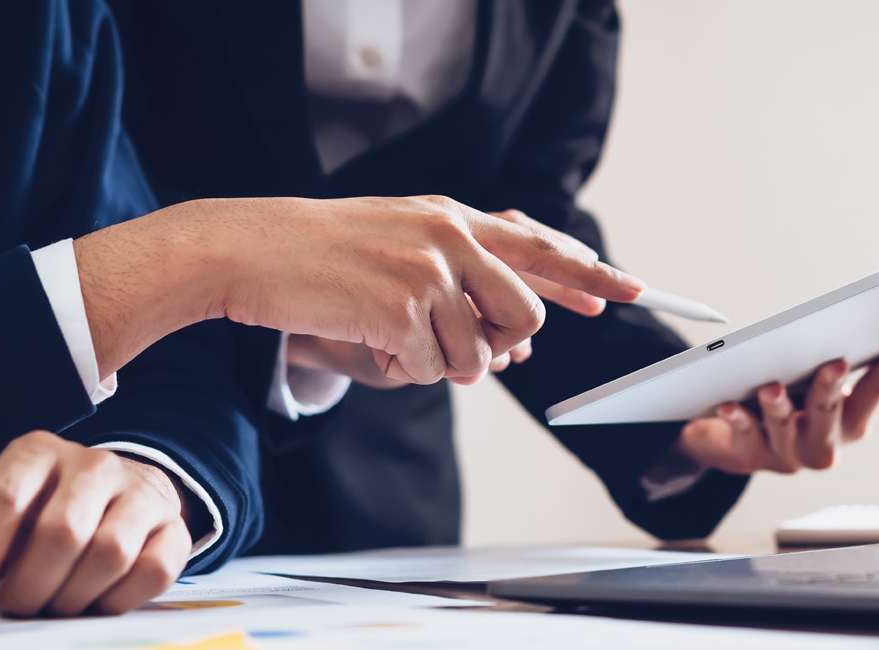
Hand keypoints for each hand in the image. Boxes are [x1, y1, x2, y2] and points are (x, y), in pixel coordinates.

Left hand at [0, 431, 192, 625]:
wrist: (119, 497)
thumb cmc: (43, 515)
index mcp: (36, 454)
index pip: (2, 503)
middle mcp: (92, 464)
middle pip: (61, 533)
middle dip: (30, 589)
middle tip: (16, 610)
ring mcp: (139, 493)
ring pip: (109, 553)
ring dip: (72, 598)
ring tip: (54, 607)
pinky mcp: (172, 527)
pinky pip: (151, 572)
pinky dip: (117, 601)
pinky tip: (96, 601)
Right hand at [72, 196, 643, 385]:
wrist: (247, 251)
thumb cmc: (317, 253)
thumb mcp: (397, 238)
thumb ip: (455, 269)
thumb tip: (512, 331)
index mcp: (452, 218)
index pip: (540, 246)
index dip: (589, 272)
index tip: (631, 289)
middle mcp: (450, 239)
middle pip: (523, 317)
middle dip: (497, 348)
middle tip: (447, 347)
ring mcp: (428, 273)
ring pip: (476, 355)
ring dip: (437, 364)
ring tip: (389, 334)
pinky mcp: (401, 310)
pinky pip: (430, 370)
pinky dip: (401, 369)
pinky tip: (368, 339)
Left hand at [675, 337, 878, 473]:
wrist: (742, 442)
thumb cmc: (792, 401)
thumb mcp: (819, 383)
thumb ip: (838, 362)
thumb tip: (857, 318)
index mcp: (851, 423)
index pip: (876, 390)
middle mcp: (824, 444)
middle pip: (829, 414)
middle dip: (831, 389)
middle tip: (835, 363)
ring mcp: (788, 455)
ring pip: (784, 429)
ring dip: (779, 408)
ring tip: (771, 388)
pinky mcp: (751, 457)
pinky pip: (744, 437)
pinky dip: (737, 419)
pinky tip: (728, 404)